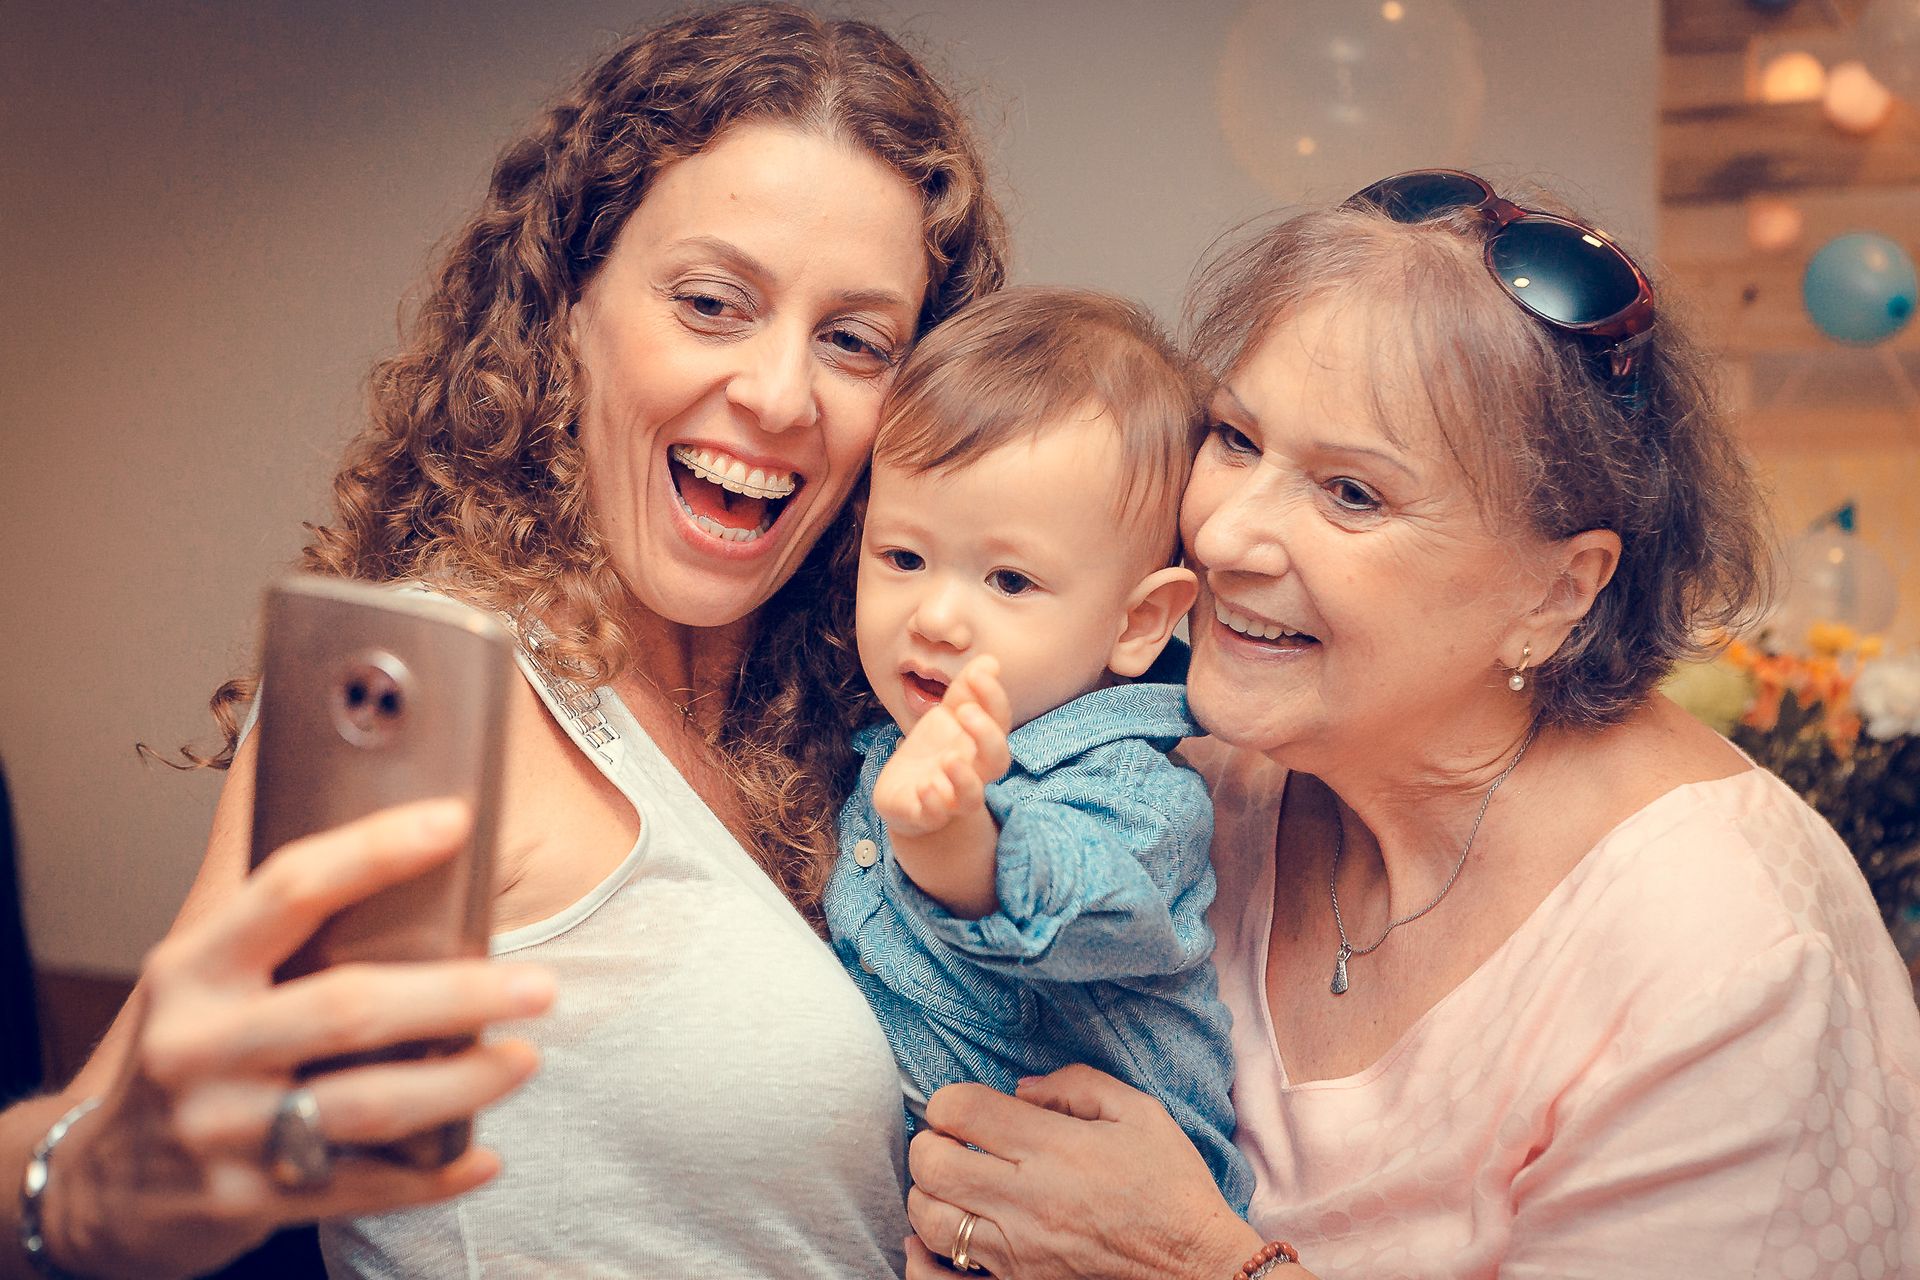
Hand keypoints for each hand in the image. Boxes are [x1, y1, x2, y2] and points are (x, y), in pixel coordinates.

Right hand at [35, 800, 552, 1279]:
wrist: (102, 1188)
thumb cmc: (186, 1055)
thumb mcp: (203, 978)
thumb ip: (281, 928)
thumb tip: (408, 851)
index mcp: (193, 969)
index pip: (290, 889)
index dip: (375, 850)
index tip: (455, 820)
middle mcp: (200, 1046)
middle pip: (350, 1009)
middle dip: (459, 995)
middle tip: (539, 985)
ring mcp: (219, 1129)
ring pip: (368, 1104)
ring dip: (462, 1083)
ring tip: (523, 1058)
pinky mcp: (245, 1201)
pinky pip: (363, 1188)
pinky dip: (433, 1173)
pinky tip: (483, 1155)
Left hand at [873, 656, 1011, 838]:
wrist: (904, 793)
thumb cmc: (933, 751)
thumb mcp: (947, 716)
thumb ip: (967, 691)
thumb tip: (991, 661)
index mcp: (979, 745)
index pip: (999, 722)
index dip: (994, 698)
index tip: (978, 674)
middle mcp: (972, 773)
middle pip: (997, 761)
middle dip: (986, 736)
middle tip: (965, 711)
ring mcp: (950, 797)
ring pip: (971, 798)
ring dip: (964, 779)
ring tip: (950, 758)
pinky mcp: (924, 815)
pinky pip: (933, 815)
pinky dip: (932, 802)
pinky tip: (924, 787)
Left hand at [903, 1066, 1263, 1279]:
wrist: (1197, 1268)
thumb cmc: (1171, 1186)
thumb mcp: (1138, 1111)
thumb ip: (1076, 1084)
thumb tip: (1019, 1088)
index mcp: (1053, 1147)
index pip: (959, 1109)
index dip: (949, 1100)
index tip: (966, 1108)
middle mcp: (1025, 1199)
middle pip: (931, 1162)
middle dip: (930, 1142)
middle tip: (952, 1141)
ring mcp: (1016, 1252)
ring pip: (928, 1218)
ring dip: (929, 1193)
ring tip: (953, 1185)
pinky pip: (943, 1279)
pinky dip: (924, 1259)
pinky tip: (933, 1238)